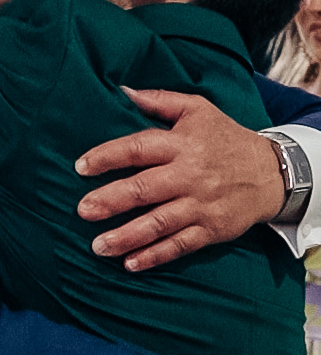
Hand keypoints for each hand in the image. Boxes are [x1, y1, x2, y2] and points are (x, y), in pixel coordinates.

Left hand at [75, 87, 284, 270]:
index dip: (108, 157)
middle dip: (112, 201)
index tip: (80, 167)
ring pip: (160, 222)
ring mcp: (202, 205)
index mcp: (182, 144)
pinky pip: (180, 245)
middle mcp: (191, 175)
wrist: (275, 172)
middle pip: (146, 189)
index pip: (139, 148)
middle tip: (83, 210)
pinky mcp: (212, 229)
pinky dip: (155, 255)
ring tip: (98, 246)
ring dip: (127, 236)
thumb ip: (160, 100)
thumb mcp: (198, 110)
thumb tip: (122, 91)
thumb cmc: (225, 139)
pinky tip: (130, 264)